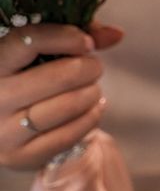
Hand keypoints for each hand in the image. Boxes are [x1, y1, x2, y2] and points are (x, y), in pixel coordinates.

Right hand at [0, 23, 121, 170]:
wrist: (14, 131)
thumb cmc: (36, 79)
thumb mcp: (49, 52)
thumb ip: (81, 36)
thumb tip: (117, 34)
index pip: (26, 41)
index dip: (64, 37)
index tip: (86, 43)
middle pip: (57, 76)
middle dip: (88, 68)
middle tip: (94, 68)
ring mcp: (2, 131)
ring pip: (68, 105)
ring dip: (92, 93)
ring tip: (93, 89)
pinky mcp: (19, 156)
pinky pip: (70, 134)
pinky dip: (91, 117)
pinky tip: (95, 107)